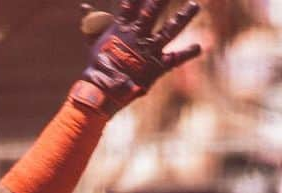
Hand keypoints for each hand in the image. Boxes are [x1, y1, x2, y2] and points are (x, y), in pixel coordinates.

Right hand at [73, 0, 201, 115]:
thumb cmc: (96, 68)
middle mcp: (138, 36)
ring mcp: (149, 50)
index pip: (132, 4)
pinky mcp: (157, 66)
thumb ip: (92, 23)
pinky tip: (198, 47)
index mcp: (122, 28)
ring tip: (195, 5)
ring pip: (170, 29)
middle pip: (153, 10)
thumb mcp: (93, 43)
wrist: (100, 93)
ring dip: (184, 16)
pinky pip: (175, 59)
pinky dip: (187, 53)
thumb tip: (84, 5)